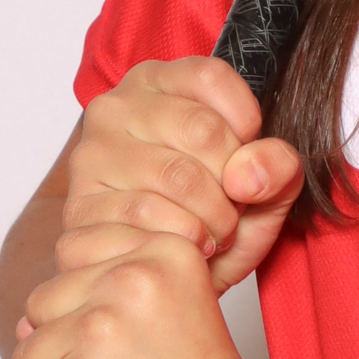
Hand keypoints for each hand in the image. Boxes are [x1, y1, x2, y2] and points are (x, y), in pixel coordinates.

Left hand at [8, 221, 286, 358]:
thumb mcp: (179, 311)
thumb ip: (110, 293)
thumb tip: (24, 322)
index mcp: (164, 251)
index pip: (74, 252)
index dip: (90, 301)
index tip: (131, 337)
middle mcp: (130, 280)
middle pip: (45, 302)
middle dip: (67, 345)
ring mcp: (98, 332)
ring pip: (28, 351)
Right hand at [65, 58, 304, 295]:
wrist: (163, 282)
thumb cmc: (212, 220)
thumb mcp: (263, 190)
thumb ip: (277, 168)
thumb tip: (249, 173)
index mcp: (158, 82)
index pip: (211, 77)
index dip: (246, 124)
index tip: (247, 159)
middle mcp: (116, 108)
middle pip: (201, 128)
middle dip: (233, 181)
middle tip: (233, 208)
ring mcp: (92, 155)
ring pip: (177, 175)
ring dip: (214, 217)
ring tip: (216, 232)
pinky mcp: (80, 205)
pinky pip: (149, 216)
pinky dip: (184, 239)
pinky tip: (188, 248)